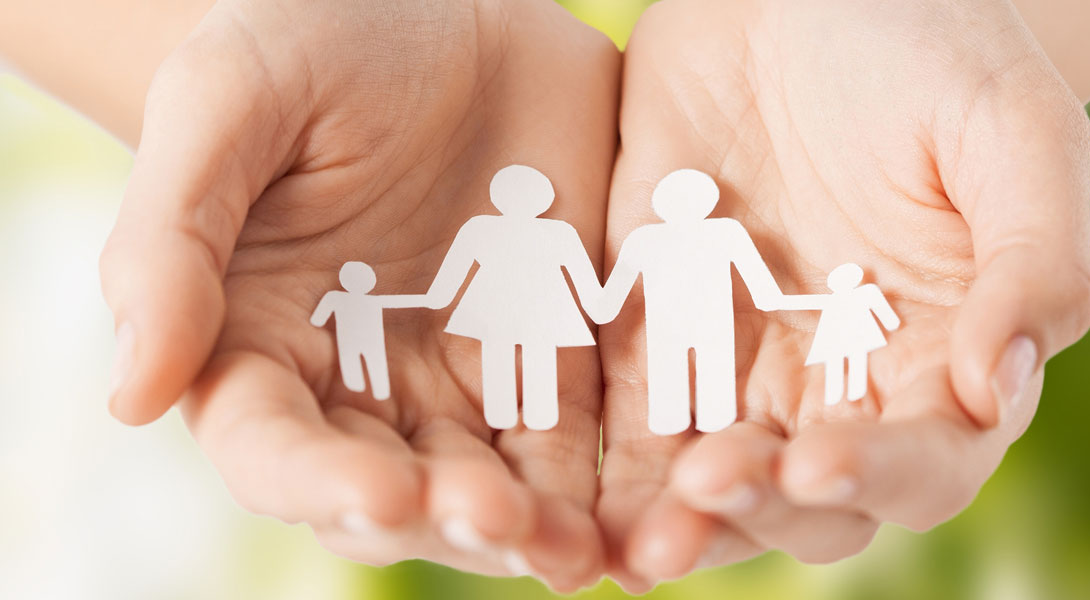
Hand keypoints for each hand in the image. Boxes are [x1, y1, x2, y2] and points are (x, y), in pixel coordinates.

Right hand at [99, 0, 618, 590]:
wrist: (434, 6)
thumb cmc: (305, 42)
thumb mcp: (224, 105)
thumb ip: (170, 242)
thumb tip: (131, 395)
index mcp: (264, 348)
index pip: (276, 450)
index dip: (320, 485)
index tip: (378, 494)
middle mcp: (363, 387)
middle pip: (398, 492)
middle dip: (447, 517)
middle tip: (499, 519)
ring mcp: (465, 376)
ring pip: (496, 487)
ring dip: (535, 529)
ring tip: (579, 550)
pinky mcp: (554, 354)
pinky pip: (581, 438)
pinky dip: (608, 484)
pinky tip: (641, 511)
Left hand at [597, 0, 1089, 589]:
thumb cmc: (934, 48)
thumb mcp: (1009, 133)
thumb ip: (1029, 261)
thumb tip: (995, 388)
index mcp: (939, 353)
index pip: (927, 459)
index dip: (879, 476)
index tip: (817, 460)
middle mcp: (839, 380)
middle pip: (805, 496)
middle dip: (757, 509)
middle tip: (703, 492)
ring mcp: (742, 360)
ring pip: (708, 478)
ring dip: (672, 518)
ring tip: (630, 537)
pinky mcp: (654, 327)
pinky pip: (628, 412)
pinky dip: (602, 463)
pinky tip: (567, 493)